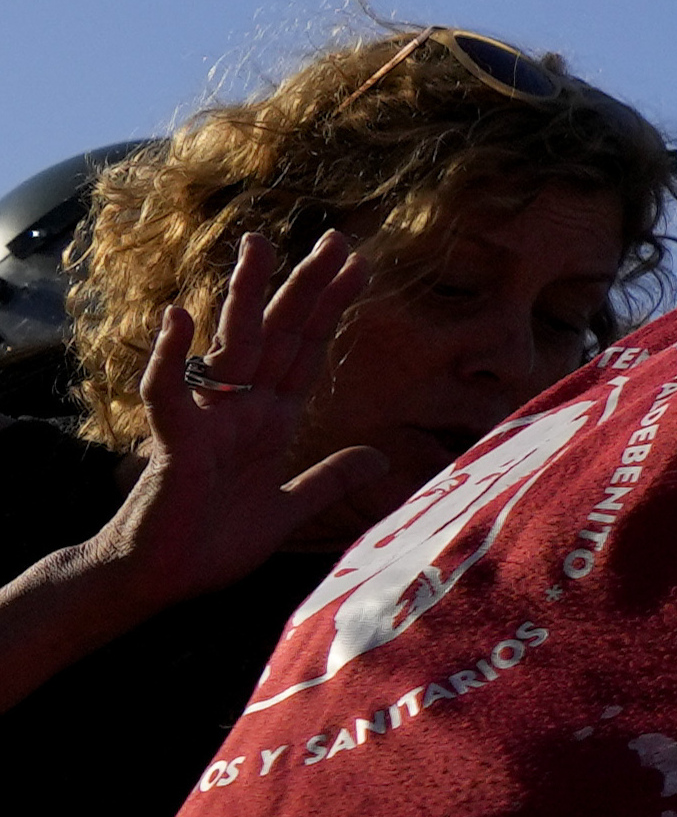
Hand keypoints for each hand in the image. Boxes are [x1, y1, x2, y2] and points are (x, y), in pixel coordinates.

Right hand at [125, 234, 401, 594]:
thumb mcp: (288, 510)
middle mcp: (240, 410)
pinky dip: (171, 357)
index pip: (308, 352)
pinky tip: (178, 316)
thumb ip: (328, 480)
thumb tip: (379, 457)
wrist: (158, 579)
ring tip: (260, 245)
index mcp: (269, 421)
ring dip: (245, 297)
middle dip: (306, 288)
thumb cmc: (211, 544)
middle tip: (337, 237)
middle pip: (278, 336)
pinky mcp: (175, 445)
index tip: (360, 265)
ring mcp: (207, 422)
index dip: (333, 309)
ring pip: (230, 347)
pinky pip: (168, 394)